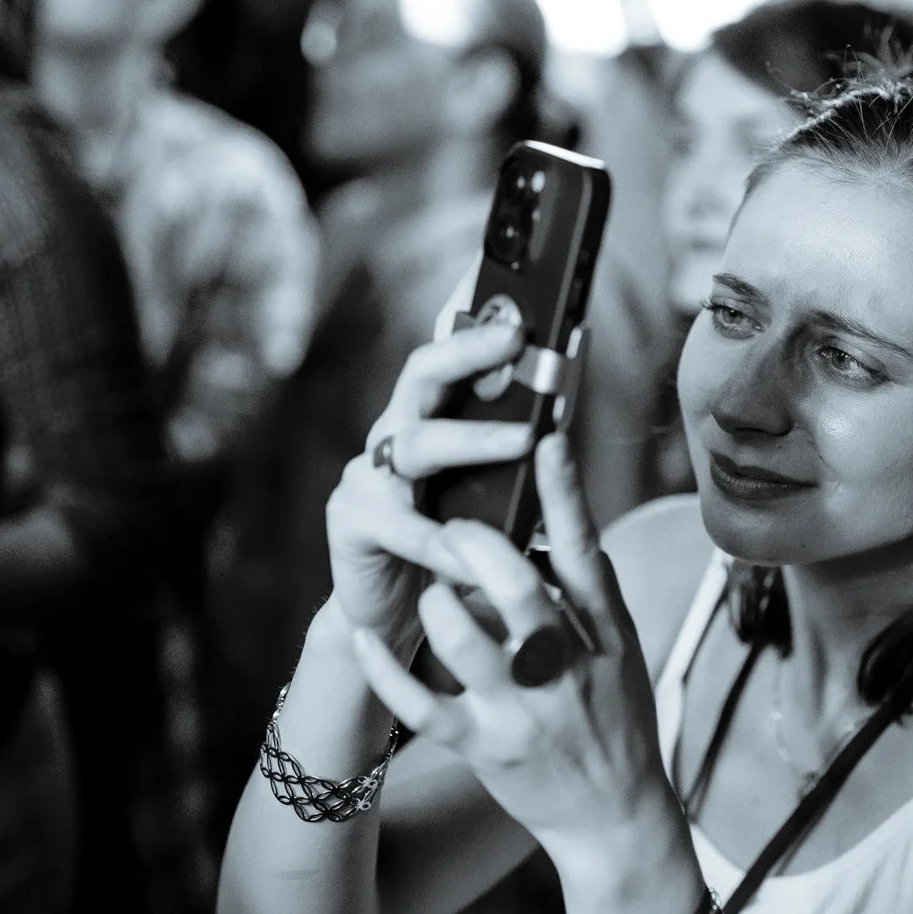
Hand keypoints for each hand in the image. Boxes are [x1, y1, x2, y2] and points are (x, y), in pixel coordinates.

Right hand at [324, 320, 533, 655]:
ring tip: (525, 438)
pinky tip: (479, 548)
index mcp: (426, 418)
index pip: (447, 356)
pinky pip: (405, 527)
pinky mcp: (353, 520)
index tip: (514, 299)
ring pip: (418, 443)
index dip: (473, 324)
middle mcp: (393, 434)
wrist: (391, 613)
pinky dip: (445, 540)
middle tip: (516, 338)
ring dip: (474, 438)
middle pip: (422, 374)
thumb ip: (508, 458)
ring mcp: (366, 474)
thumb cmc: (448, 546)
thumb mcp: (484, 495)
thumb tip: (560, 416)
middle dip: (469, 351)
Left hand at [348, 434, 706, 913]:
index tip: (545, 438)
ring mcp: (518, 710)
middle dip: (481, 547)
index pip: (585, 554)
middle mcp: (560, 670)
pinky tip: (365, 637)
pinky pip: (422, 708)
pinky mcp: (480, 747)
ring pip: (466, 645)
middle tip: (455, 520)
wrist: (613, 818)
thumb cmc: (617, 718)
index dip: (564, 495)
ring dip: (439, 604)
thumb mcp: (622, 649)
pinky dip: (388, 672)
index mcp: (601, 635)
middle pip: (521, 594)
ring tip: (430, 583)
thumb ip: (591, 585)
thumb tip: (564, 512)